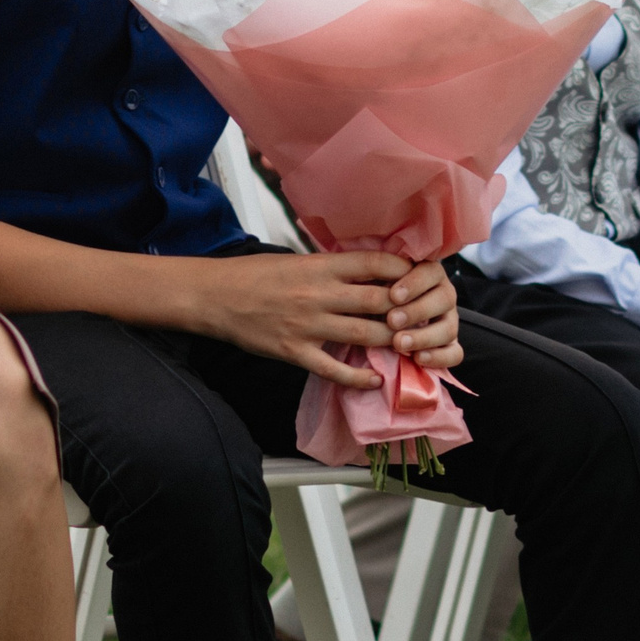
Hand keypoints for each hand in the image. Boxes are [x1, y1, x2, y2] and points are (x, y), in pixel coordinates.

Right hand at [190, 252, 462, 386]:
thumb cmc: (255, 275)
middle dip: (405, 310)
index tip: (418, 279)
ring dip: (392, 342)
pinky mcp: (296, 351)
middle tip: (423, 317)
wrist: (216, 296)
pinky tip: (375, 379)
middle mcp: (319, 294)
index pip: (374, 264)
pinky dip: (359, 377)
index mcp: (320, 266)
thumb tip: (366, 272)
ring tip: (408, 346)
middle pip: (379, 301)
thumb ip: (330, 269)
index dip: (403, 272)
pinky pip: (335, 368)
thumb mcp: (296, 261)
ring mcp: (309, 325)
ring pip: (365, 335)